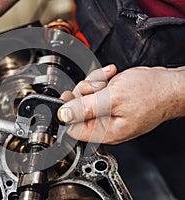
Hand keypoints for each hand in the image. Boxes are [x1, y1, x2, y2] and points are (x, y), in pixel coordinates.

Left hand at [58, 65, 179, 143]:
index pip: (73, 129)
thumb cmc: (151, 94)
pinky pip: (98, 92)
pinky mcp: (113, 103)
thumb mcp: (113, 99)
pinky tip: (110, 76)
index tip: (67, 98)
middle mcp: (106, 125)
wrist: (170, 85)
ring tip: (106, 80)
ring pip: (87, 98)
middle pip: (78, 110)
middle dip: (83, 93)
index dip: (67, 112)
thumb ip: (86, 107)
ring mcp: (109, 113)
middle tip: (95, 86)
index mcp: (105, 131)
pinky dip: (101, 81)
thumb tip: (64, 115)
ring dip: (93, 84)